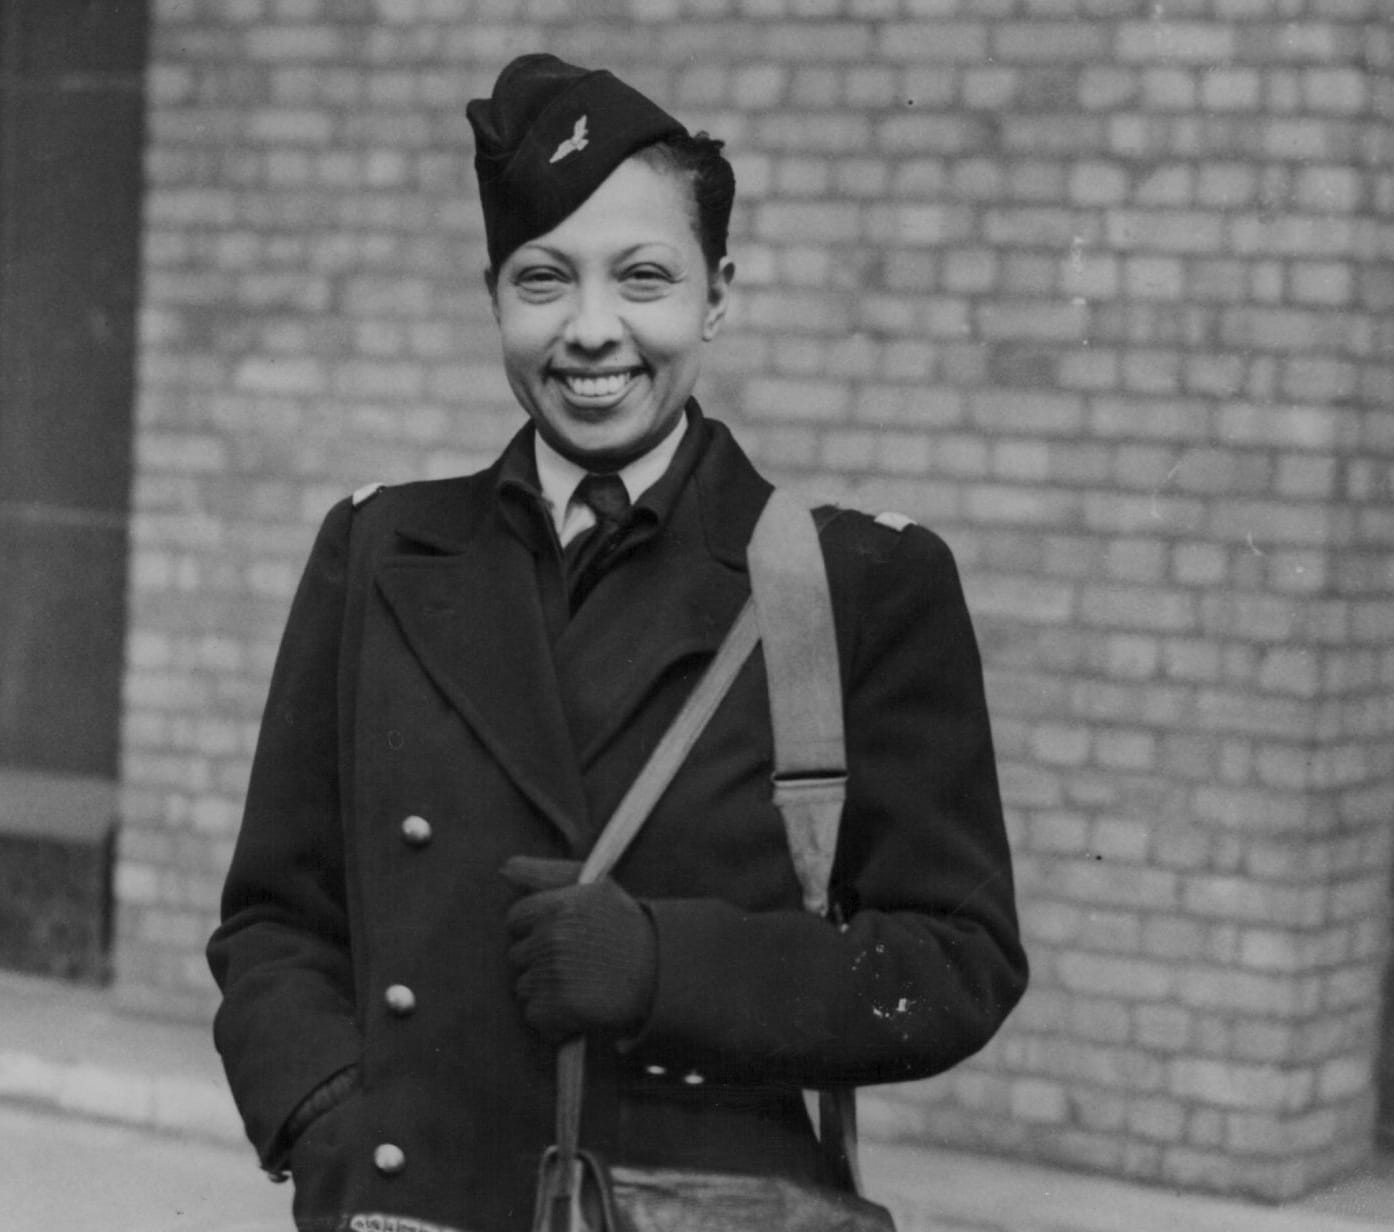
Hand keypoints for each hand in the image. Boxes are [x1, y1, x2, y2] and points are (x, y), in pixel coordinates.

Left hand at [502, 856, 656, 1041]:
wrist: (662, 971)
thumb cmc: (626, 926)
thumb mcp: (593, 887)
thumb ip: (546, 874)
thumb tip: (504, 868)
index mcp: (556, 906)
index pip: (516, 919)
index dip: (535, 929)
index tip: (559, 937)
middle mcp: (551, 938)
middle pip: (517, 956)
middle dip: (539, 961)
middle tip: (575, 963)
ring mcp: (553, 973)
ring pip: (523, 987)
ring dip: (544, 991)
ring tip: (579, 985)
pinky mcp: (558, 1007)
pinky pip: (534, 1015)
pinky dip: (552, 1019)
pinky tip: (577, 1008)